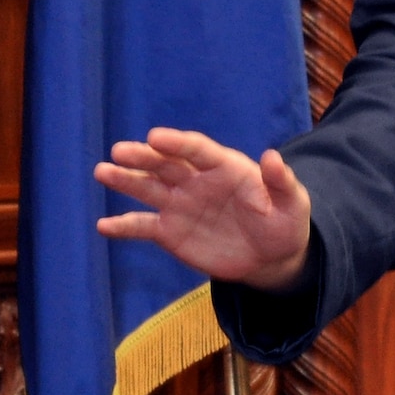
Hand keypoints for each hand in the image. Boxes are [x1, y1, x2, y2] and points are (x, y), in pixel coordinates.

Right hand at [95, 127, 312, 290]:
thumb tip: (273, 156)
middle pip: (166, 164)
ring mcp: (180, 204)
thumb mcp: (292, 204)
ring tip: (101, 171)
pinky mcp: (170, 231)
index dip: (177, 143)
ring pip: (148, 188)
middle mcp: (196, 181)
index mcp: (225, 167)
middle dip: (143, 157)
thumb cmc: (284, 224)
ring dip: (125, 180)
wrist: (270, 257)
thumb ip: (281, 181)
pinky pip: (142, 226)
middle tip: (119, 152)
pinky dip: (123, 225)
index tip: (155, 137)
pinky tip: (103, 226)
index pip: (197, 150)